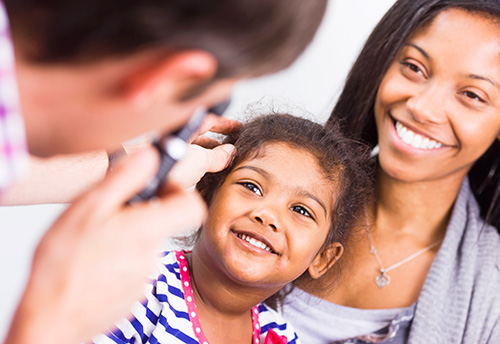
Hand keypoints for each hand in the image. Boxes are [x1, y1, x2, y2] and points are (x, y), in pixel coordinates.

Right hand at [4, 147, 205, 343]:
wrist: (50, 318)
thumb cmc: (63, 263)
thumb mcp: (89, 207)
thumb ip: (125, 178)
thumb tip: (152, 155)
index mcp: (147, 230)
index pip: (192, 206)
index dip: (179, 191)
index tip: (158, 187)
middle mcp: (153, 255)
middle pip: (162, 224)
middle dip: (140, 214)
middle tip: (109, 214)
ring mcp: (144, 277)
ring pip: (143, 244)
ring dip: (125, 237)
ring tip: (94, 241)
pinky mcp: (132, 294)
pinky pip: (132, 266)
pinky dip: (118, 260)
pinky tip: (93, 263)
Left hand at [168, 114, 239, 187]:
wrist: (143, 188)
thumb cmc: (164, 169)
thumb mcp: (199, 160)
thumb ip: (216, 156)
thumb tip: (230, 152)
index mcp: (180, 129)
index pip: (206, 120)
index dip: (224, 123)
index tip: (236, 126)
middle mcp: (172, 138)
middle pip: (198, 134)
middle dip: (216, 140)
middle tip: (230, 145)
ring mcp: (166, 152)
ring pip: (191, 149)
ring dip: (207, 155)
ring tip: (221, 163)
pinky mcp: (162, 168)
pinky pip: (184, 162)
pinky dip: (197, 166)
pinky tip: (203, 175)